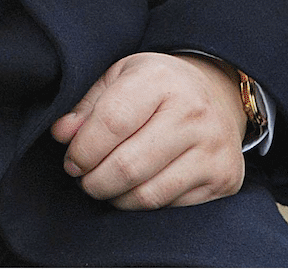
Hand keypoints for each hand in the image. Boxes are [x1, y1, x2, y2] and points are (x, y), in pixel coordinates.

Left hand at [51, 52, 248, 209]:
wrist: (217, 94)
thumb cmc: (158, 89)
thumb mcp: (121, 80)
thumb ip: (88, 107)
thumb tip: (63, 135)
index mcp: (160, 79)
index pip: (111, 123)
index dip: (82, 151)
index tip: (73, 161)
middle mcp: (193, 111)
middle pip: (126, 166)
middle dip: (94, 182)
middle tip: (87, 179)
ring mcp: (213, 146)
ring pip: (146, 195)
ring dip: (116, 198)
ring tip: (108, 186)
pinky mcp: (224, 176)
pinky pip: (170, 207)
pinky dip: (144, 206)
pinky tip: (138, 188)